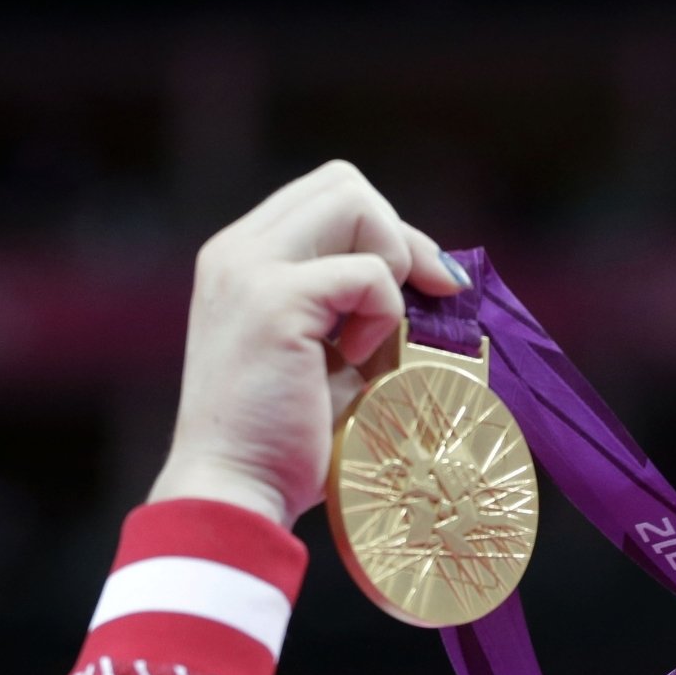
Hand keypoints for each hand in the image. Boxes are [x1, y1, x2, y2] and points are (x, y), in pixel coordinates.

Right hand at [147, 160, 469, 527]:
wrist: (236, 491)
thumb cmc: (287, 440)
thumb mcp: (328, 358)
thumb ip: (362, 310)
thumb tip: (439, 286)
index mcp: (242, 258)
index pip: (330, 196)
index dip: (387, 233)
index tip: (420, 291)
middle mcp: (237, 251)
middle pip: (345, 183)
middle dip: (401, 239)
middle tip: (419, 303)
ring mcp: (250, 270)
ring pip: (356, 203)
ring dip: (392, 268)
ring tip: (374, 339)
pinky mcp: (274, 301)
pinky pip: (369, 274)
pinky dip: (385, 314)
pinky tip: (361, 361)